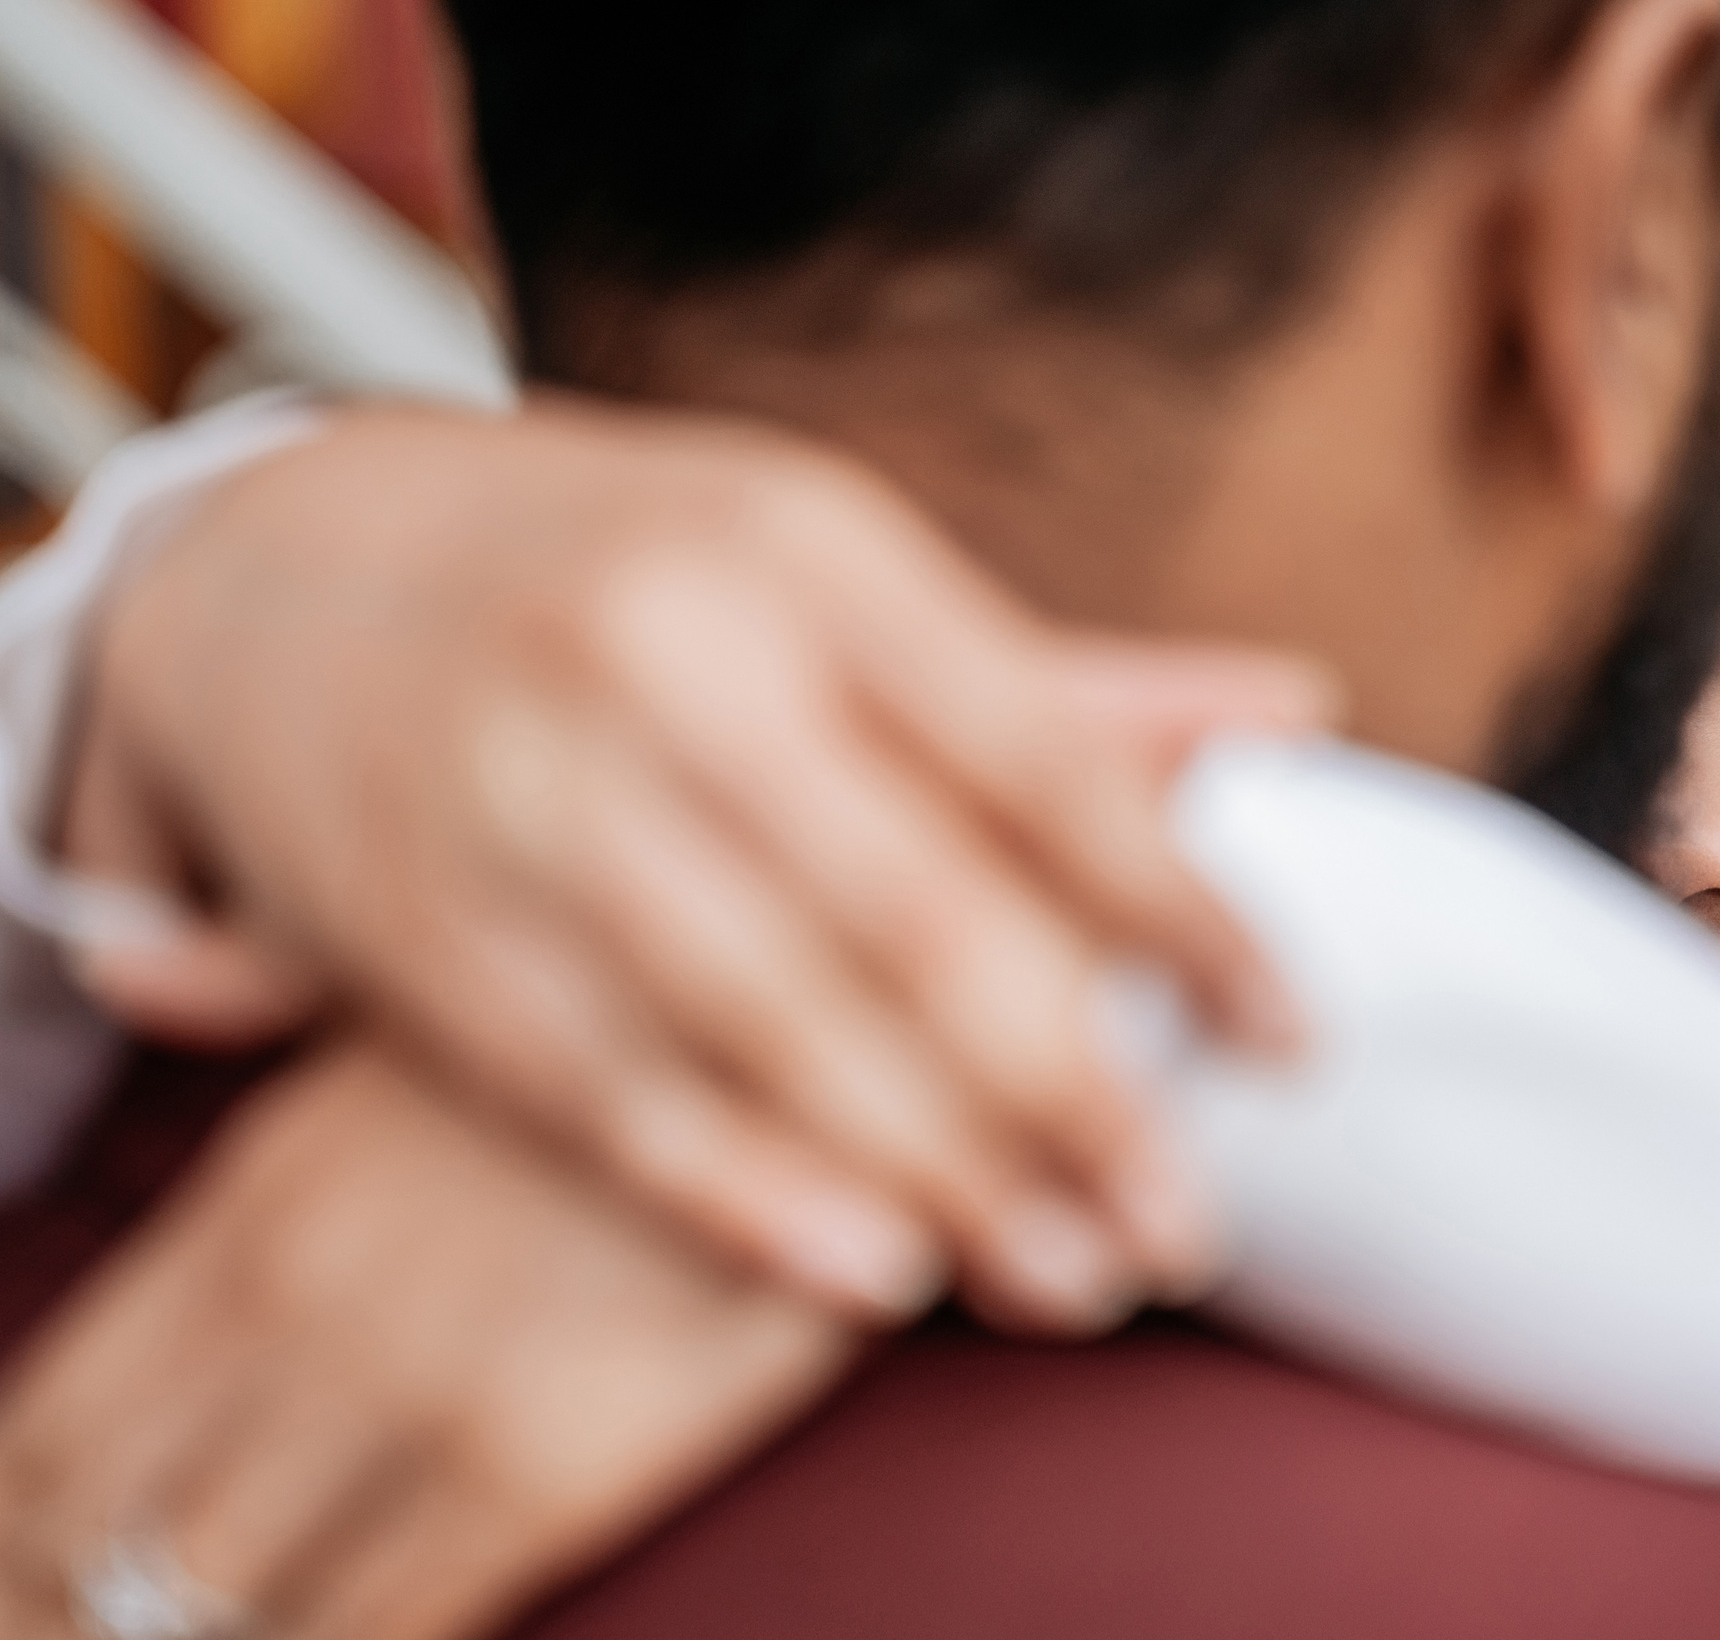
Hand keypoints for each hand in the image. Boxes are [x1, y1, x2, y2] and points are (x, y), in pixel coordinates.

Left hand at [0, 1042, 848, 1639]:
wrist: (818, 1000)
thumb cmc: (637, 999)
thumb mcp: (427, 981)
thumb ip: (266, 1014)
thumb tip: (133, 968)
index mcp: (253, 1205)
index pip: (41, 1429)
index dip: (8, 1544)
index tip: (30, 1583)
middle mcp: (295, 1312)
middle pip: (82, 1542)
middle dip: (68, 1616)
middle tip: (92, 1635)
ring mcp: (413, 1394)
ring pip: (206, 1606)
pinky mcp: (545, 1465)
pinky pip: (376, 1631)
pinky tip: (349, 1639)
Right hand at [58, 398, 1330, 1332]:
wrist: (286, 559)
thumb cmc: (632, 574)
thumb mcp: (834, 573)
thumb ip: (1054, 680)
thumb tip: (1296, 709)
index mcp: (808, 549)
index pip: (1042, 758)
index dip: (1185, 915)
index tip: (1290, 1041)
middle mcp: (671, 657)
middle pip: (917, 916)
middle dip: (1074, 1095)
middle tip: (1183, 1229)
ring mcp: (531, 792)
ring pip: (775, 1024)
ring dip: (939, 1175)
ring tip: (1069, 1280)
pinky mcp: (423, 923)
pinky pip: (612, 1087)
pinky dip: (748, 1191)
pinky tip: (870, 1274)